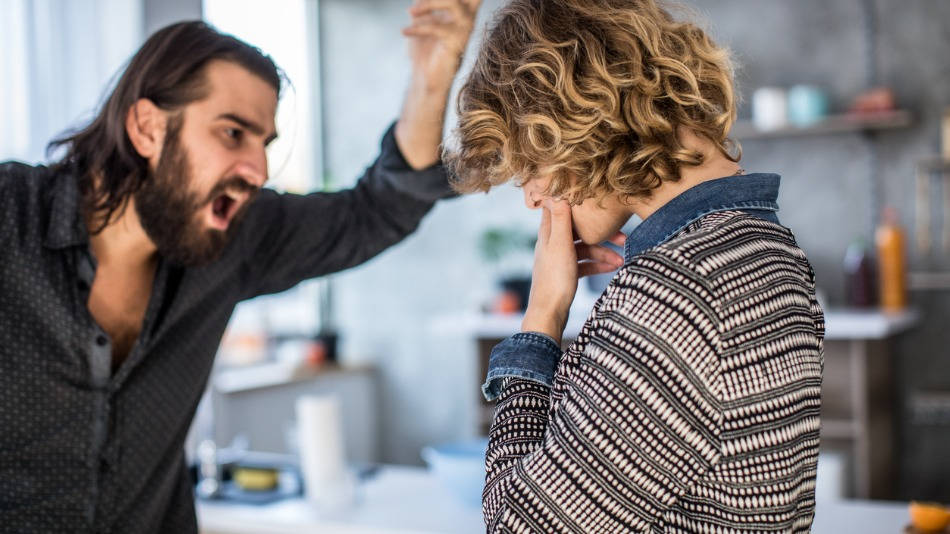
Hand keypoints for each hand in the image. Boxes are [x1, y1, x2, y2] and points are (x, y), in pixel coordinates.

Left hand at [402, 0, 480, 91]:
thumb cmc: (424, 50)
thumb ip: (423, 4)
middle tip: (415, 6)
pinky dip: (417, 28)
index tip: (422, 0)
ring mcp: (464, 31)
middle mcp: (467, 18)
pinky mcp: (456, 45)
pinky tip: (405, 32)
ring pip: (453, 4)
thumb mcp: (421, 19)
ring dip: (428, 4)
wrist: (424, 79)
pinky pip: (437, 28)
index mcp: (461, 10)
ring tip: (410, 13)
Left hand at [521, 199, 625, 341]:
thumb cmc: (554, 279)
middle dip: (600, 233)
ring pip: (585, 248)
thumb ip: (561, 220)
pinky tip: (613, 268)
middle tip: (623, 237)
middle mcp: (553, 243)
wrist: (549, 313)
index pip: (560, 208)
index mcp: (549, 233)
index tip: (592, 196)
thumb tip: (558, 192)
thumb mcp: (560, 245)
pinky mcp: (566, 273)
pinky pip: (585, 263)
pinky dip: (598, 265)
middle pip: (579, 230)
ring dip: (603, 253)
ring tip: (621, 261)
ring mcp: (560, 258)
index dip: (575, 201)